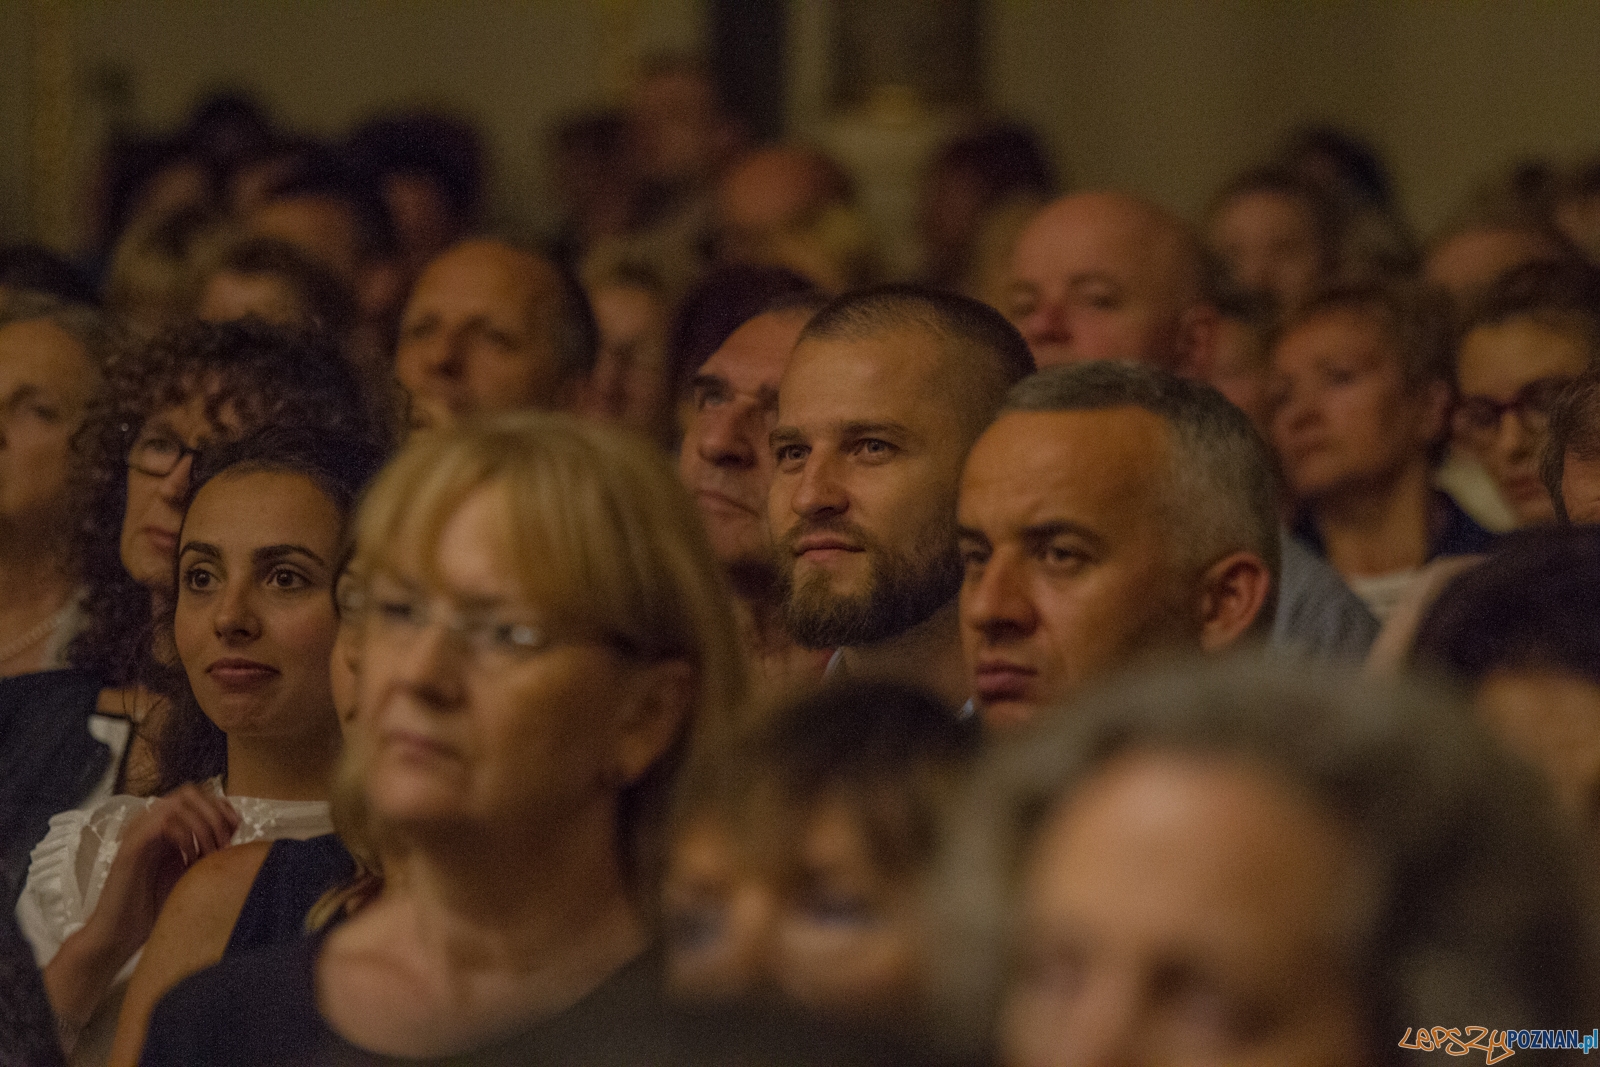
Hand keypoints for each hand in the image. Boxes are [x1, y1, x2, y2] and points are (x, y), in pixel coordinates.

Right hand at [86, 785, 240, 960]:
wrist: (120, 934)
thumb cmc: (156, 905)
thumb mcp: (192, 871)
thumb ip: (209, 848)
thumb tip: (235, 829)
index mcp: (165, 826)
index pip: (197, 796)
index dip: (221, 807)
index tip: (236, 830)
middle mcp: (150, 823)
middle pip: (189, 793)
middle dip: (214, 814)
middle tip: (223, 845)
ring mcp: (138, 833)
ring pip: (177, 804)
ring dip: (202, 826)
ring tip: (209, 854)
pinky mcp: (130, 849)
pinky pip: (161, 824)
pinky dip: (184, 837)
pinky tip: (190, 860)